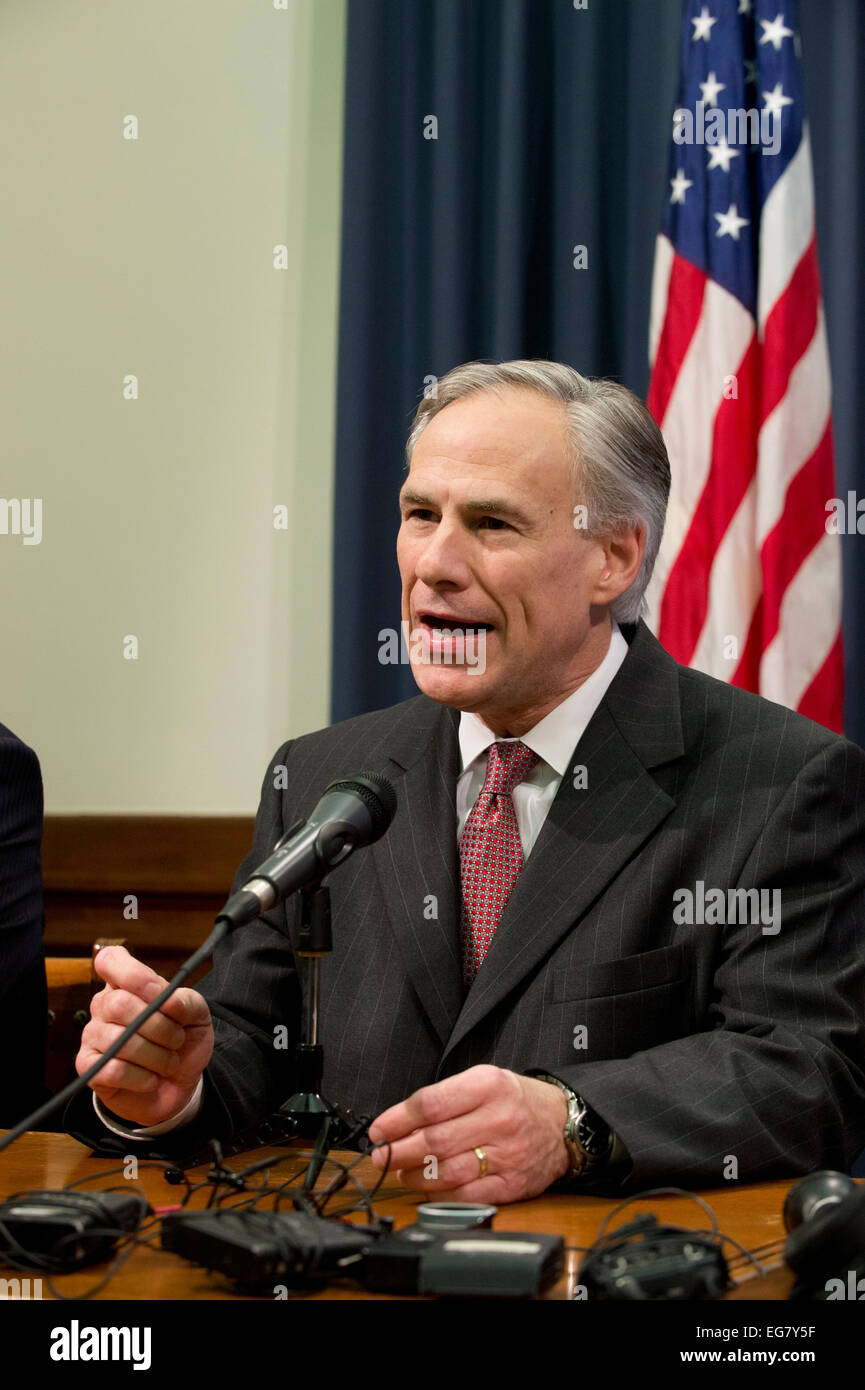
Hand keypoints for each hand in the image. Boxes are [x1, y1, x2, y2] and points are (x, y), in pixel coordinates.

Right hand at [75, 945, 213, 1126]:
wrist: (178, 1084)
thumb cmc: (182, 1041)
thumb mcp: (196, 1015)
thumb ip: (186, 1001)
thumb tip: (168, 1000)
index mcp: (126, 984)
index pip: (110, 960)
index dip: (134, 974)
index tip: (157, 990)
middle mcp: (104, 1005)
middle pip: (120, 1004)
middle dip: (159, 1026)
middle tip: (177, 1039)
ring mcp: (92, 1035)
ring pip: (119, 1040)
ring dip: (156, 1056)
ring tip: (169, 1062)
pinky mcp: (89, 1067)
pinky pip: (113, 1069)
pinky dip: (142, 1077)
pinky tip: (152, 1078)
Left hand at [367, 1064, 569, 1202]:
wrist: (563, 1124)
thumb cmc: (516, 1101)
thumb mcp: (484, 1081)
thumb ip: (445, 1099)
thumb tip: (399, 1126)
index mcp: (488, 1085)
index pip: (431, 1103)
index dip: (397, 1120)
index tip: (379, 1130)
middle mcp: (499, 1118)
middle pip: (435, 1140)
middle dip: (399, 1151)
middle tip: (382, 1155)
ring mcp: (508, 1154)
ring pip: (447, 1171)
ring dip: (415, 1175)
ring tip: (402, 1171)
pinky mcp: (513, 1184)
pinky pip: (467, 1195)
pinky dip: (440, 1195)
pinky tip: (429, 1188)